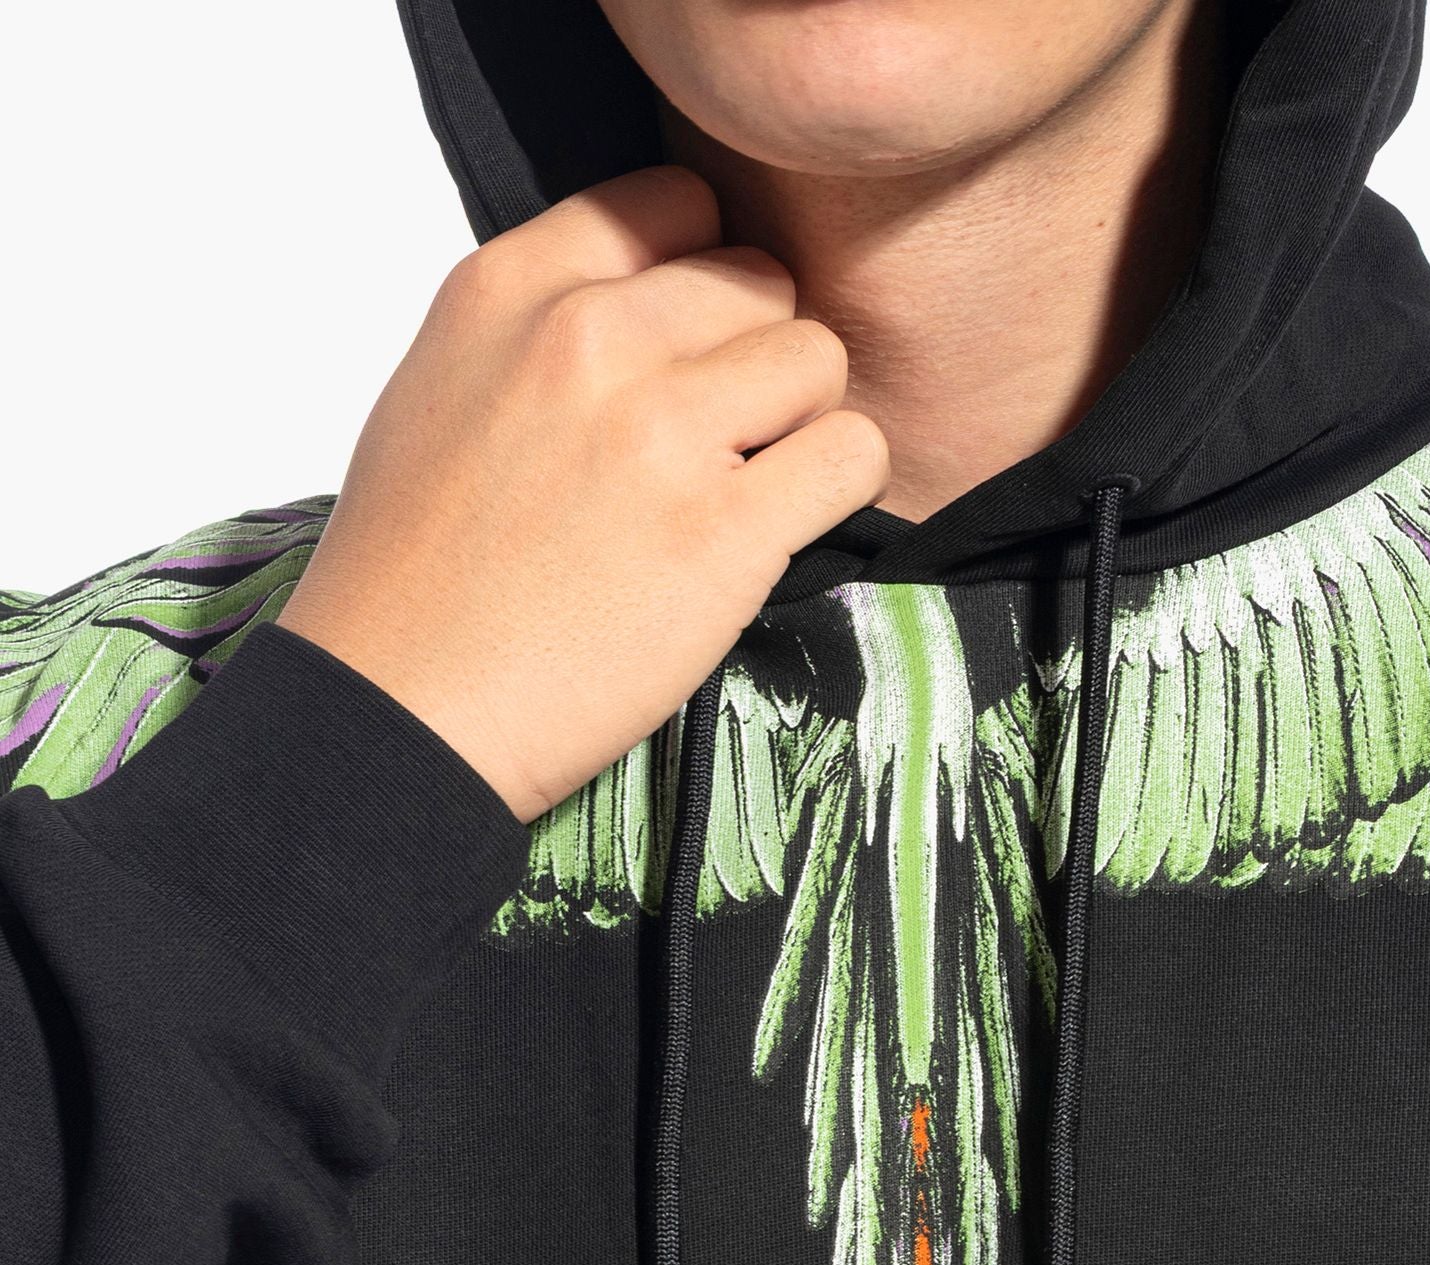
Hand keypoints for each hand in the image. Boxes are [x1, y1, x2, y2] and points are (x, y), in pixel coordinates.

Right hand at [277, 168, 887, 821]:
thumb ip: (536, 329)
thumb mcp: (439, 394)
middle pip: (758, 283)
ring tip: (744, 496)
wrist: (400, 717)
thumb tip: (644, 309)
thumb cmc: (413, 581)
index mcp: (506, 291)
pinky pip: (850, 455)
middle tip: (715, 451)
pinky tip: (780, 535)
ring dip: (802, 426)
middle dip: (755, 363)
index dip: (703, 278)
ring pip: (818, 358)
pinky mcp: (722, 532)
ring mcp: (659, 433)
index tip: (687, 355)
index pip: (672, 204)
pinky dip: (838, 492)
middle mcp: (585, 340)